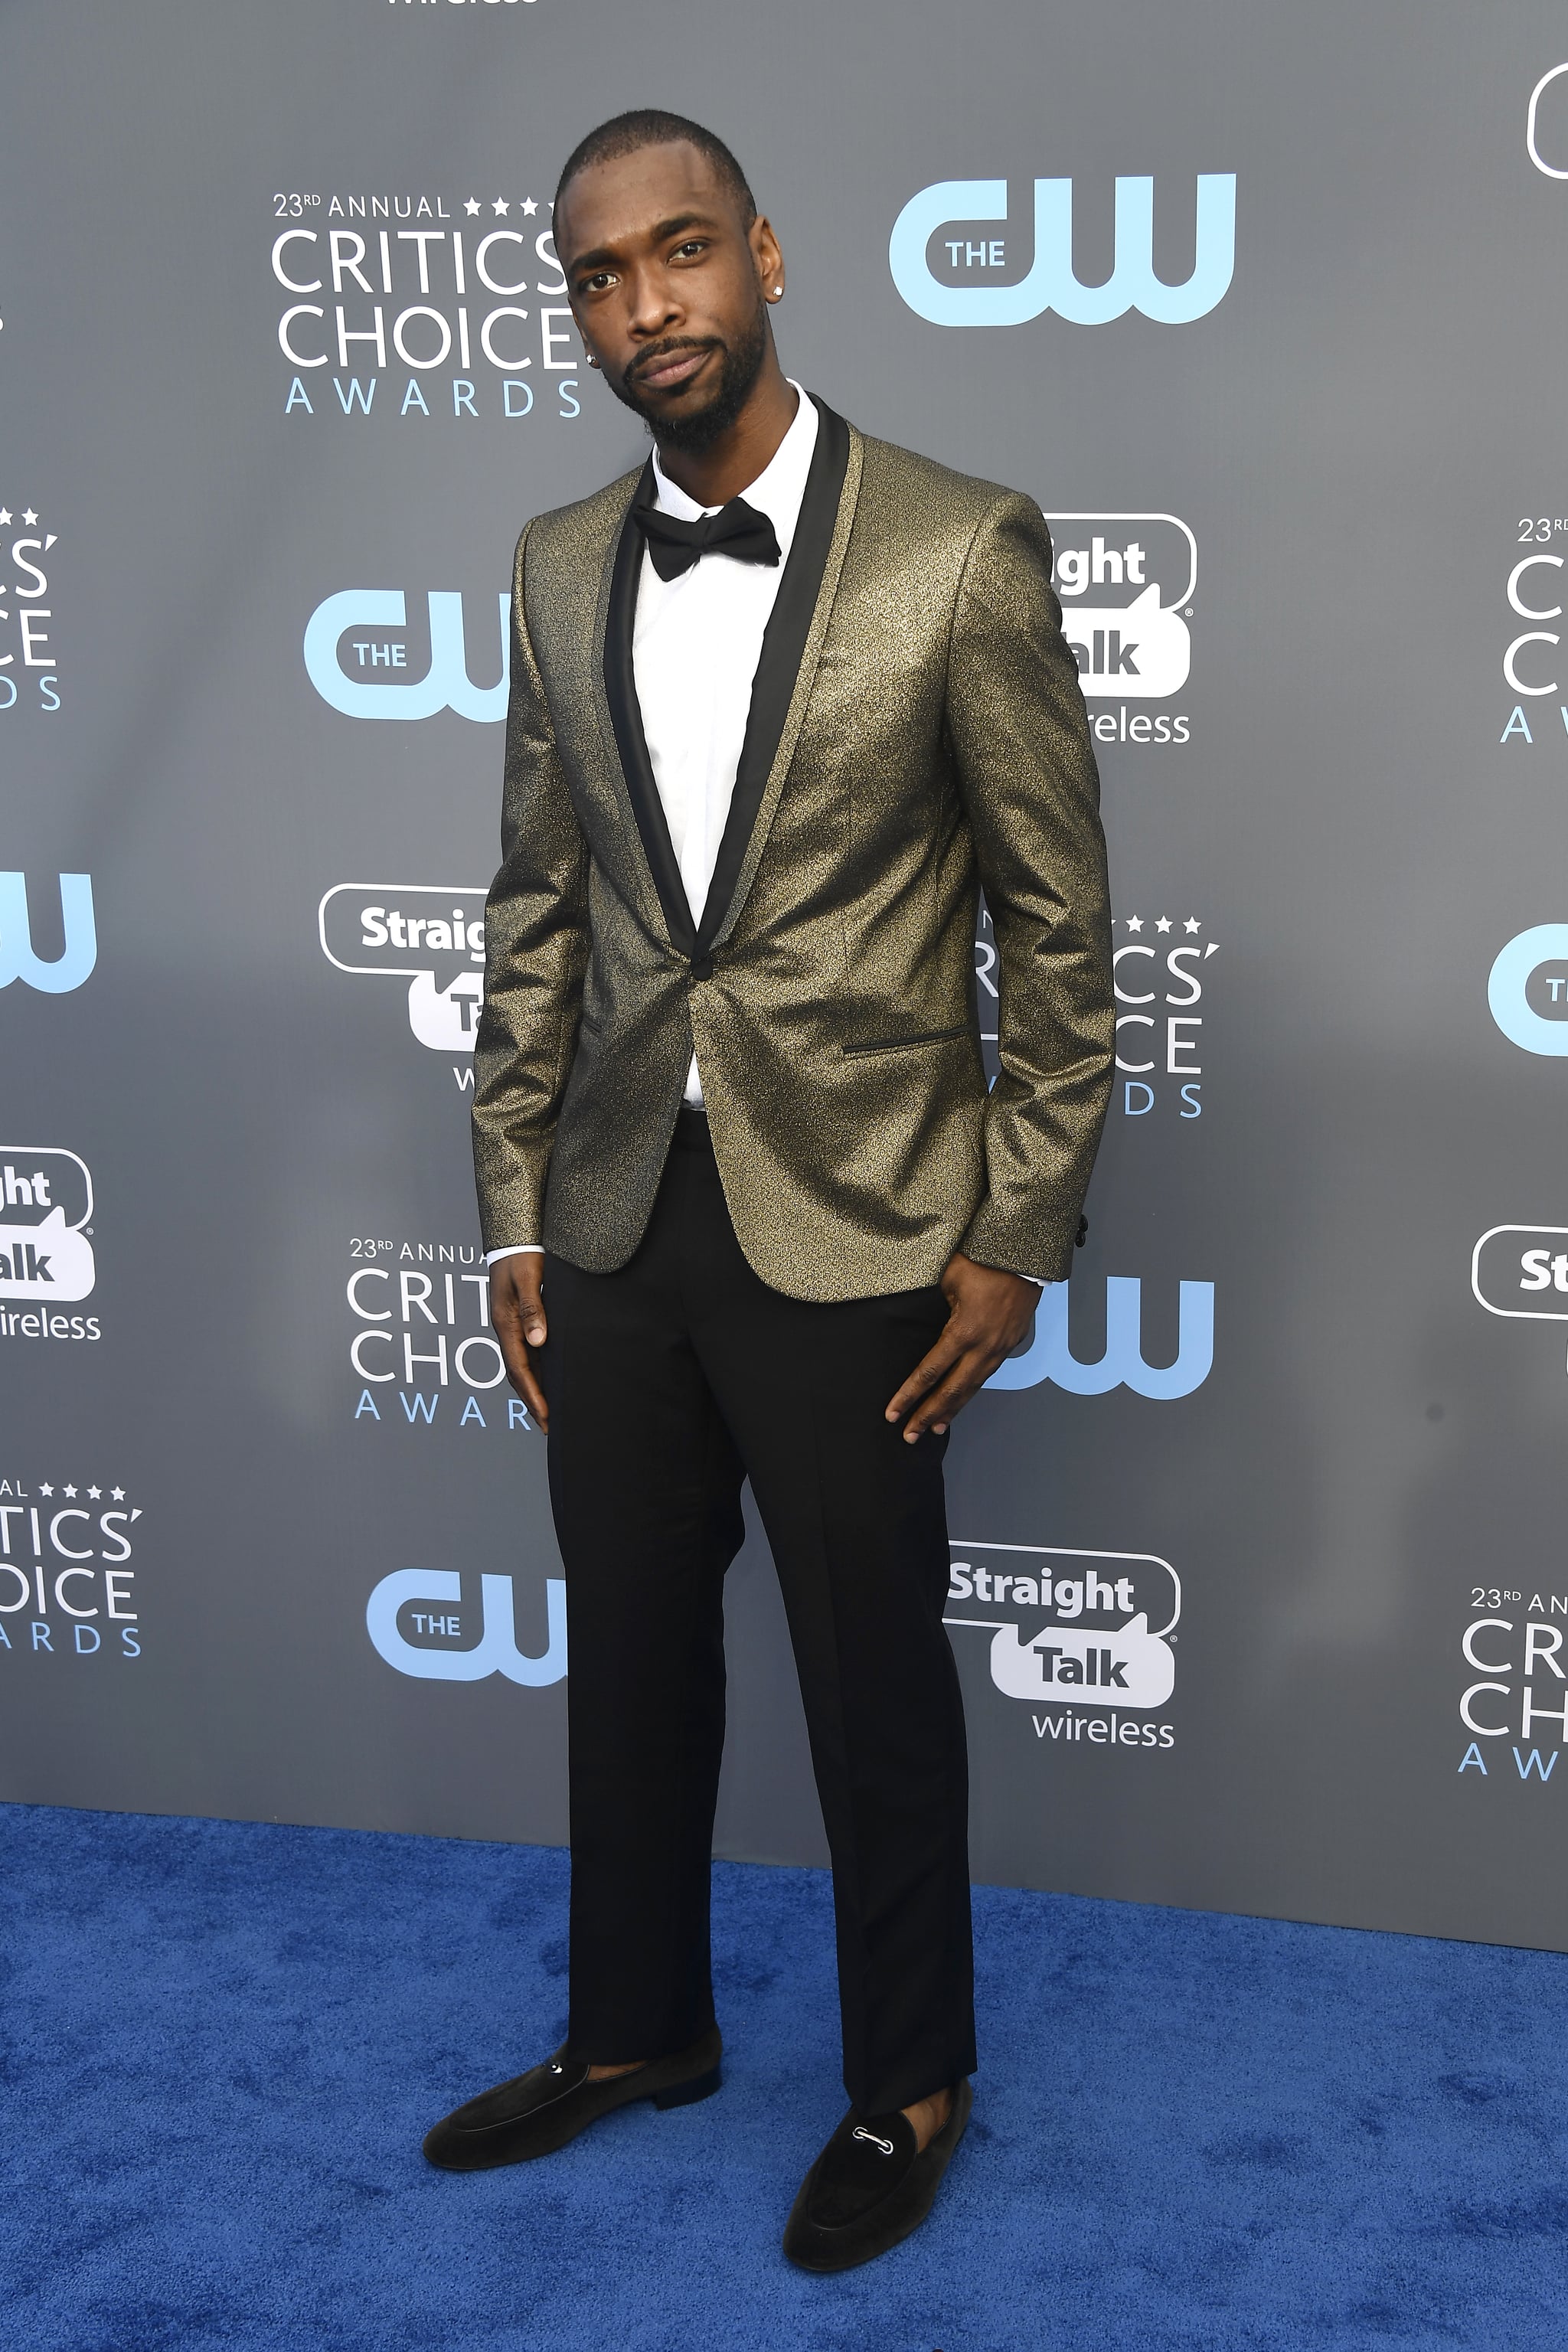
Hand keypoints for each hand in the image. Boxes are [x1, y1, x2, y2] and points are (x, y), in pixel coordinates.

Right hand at [490, 1253, 549, 1432]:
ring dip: (532, 1389)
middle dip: (532, 1401)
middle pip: (517, 1374)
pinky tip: (547, 1379)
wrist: (512, 1239)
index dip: (534, 1394)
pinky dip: (535, 1371)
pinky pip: (525, 1353)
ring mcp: (510, 1326)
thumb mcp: (529, 1279)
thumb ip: (533, 1310)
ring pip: (520, 1365)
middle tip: (549, 1426)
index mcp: (505, 1323)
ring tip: (548, 1411)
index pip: (520, 1368)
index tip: (546, 1416)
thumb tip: (538, 1342)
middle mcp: (505, 1329)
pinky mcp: (518, 1320)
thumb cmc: (522, 1256)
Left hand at [885, 1252, 1038, 1442]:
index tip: (892, 1413)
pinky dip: (970, 1392)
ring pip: (973, 1387)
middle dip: (928, 1415)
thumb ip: (934, 1303)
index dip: (909, 1395)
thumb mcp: (948, 1277)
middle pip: (952, 1390)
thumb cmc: (984, 1261)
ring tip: (935, 1428)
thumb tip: (918, 1317)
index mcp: (963, 1332)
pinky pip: (986, 1375)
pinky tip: (961, 1400)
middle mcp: (983, 1347)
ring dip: (952, 1409)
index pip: (930, 1372)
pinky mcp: (1010, 1345)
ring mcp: (999, 1349)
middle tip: (910, 1436)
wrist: (1026, 1257)